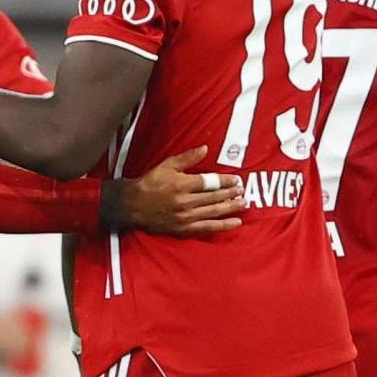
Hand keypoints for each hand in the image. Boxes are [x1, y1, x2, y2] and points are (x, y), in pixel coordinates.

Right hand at [101, 146, 244, 235]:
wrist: (132, 205)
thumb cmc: (149, 183)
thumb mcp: (166, 166)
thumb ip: (187, 158)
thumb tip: (205, 148)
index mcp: (181, 184)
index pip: (210, 182)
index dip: (225, 181)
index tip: (236, 180)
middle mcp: (185, 201)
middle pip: (214, 197)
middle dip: (231, 193)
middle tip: (243, 191)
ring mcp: (185, 216)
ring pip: (214, 211)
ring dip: (231, 207)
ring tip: (244, 203)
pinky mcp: (184, 228)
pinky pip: (208, 227)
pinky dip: (224, 225)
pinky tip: (236, 222)